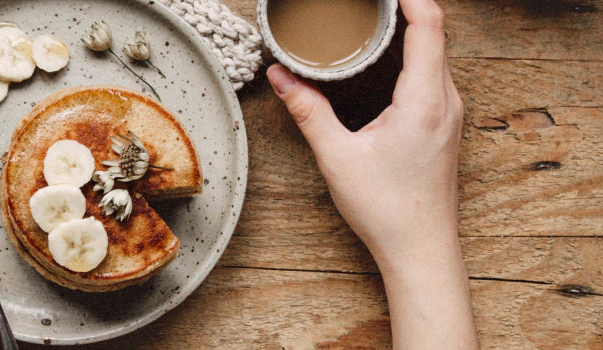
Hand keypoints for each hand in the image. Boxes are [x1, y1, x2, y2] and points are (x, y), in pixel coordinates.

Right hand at [267, 0, 476, 347]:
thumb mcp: (336, 157)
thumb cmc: (386, 209)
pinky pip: (434, 74)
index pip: (429, 25)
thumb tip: (280, 77)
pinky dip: (412, 57)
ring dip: (407, 34)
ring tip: (370, 26)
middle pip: (434, 33)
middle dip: (401, 10)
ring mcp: (449, 113)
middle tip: (364, 7)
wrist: (420, 250)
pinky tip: (383, 63)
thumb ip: (307, 111)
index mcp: (424, 99)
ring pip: (435, 54)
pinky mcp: (444, 125)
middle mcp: (446, 100)